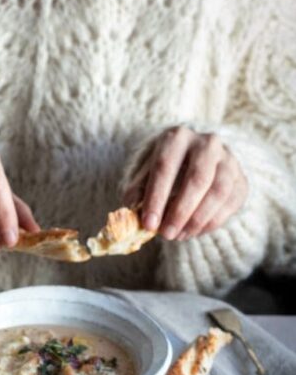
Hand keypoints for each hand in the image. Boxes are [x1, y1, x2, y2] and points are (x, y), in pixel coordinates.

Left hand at [123, 125, 247, 240]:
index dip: (156, 198)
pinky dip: (211, 222)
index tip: (149, 225)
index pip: (165, 166)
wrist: (196, 164)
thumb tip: (133, 219)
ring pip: (218, 191)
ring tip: (179, 236)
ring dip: (197, 219)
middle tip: (166, 235)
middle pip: (197, 178)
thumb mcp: (145, 178)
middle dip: (180, 211)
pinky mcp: (241, 179)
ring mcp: (228, 160)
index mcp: (177, 138)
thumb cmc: (165, 173)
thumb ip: (137, 196)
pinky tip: (194, 232)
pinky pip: (230, 204)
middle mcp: (207, 143)